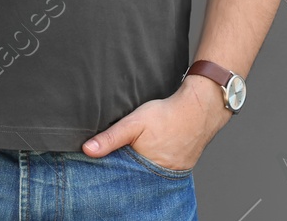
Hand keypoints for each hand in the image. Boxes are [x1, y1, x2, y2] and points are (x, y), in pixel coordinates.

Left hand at [81, 78, 231, 170]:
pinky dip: (153, 165)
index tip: (101, 168)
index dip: (112, 173)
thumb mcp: (133, 123)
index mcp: (144, 169)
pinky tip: (150, 154)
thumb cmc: (166, 115)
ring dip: (140, 169)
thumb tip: (87, 150)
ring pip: (149, 175)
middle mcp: (159, 176)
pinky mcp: (180, 167)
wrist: (199, 109)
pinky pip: (162, 171)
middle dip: (125, 172)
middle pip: (135, 179)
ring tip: (136, 155)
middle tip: (121, 157)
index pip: (122, 179)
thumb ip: (110, 138)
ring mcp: (171, 173)